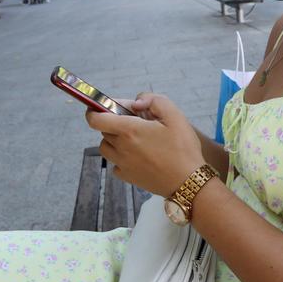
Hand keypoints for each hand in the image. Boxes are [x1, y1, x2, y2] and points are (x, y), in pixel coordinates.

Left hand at [84, 93, 204, 196]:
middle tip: (135, 121)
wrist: (188, 182)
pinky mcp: (127, 177)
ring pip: (106, 147)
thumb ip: (153, 100)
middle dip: (114, 122)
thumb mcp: (174, 115)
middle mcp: (121, 148)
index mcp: (129, 130)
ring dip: (114, 140)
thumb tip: (136, 102)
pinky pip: (115, 163)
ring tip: (134, 139)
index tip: (102, 107)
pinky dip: (121, 157)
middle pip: (104, 130)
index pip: (96, 119)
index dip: (94, 110)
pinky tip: (138, 155)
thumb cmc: (183, 148)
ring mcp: (122, 164)